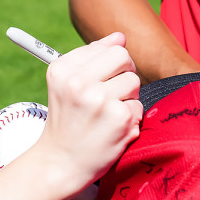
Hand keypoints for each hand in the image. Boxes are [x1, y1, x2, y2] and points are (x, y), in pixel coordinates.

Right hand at [32, 33, 141, 190]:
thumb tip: (120, 36)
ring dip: (126, 98)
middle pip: (124, 58)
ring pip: (134, 82)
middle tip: (109, 95)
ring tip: (107, 115)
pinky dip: (130, 119)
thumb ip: (92, 56)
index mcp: (63, 68)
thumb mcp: (66, 83)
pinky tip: (112, 130)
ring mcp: (100, 100)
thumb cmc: (67, 120)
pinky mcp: (120, 119)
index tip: (100, 81)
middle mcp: (79, 82)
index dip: (111, 65)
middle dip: (123, 74)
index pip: (109, 47)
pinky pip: (139, 107)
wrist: (60, 162)